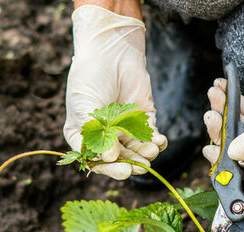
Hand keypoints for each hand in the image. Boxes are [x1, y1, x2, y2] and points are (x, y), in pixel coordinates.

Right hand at [64, 5, 167, 179]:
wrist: (111, 49)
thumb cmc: (90, 77)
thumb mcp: (83, 106)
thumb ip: (94, 133)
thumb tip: (110, 158)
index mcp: (84, 137)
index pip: (96, 161)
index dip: (109, 169)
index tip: (122, 170)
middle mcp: (105, 137)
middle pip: (119, 160)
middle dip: (131, 164)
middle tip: (141, 167)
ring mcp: (125, 129)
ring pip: (136, 151)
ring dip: (144, 155)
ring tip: (151, 151)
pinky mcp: (144, 120)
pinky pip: (151, 138)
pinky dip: (158, 142)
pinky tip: (160, 141)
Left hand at [203, 37, 243, 174]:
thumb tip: (230, 154)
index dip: (228, 163)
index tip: (209, 152)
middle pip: (240, 147)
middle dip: (222, 130)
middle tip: (210, 115)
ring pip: (240, 127)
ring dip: (225, 110)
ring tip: (215, 93)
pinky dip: (234, 101)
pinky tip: (223, 87)